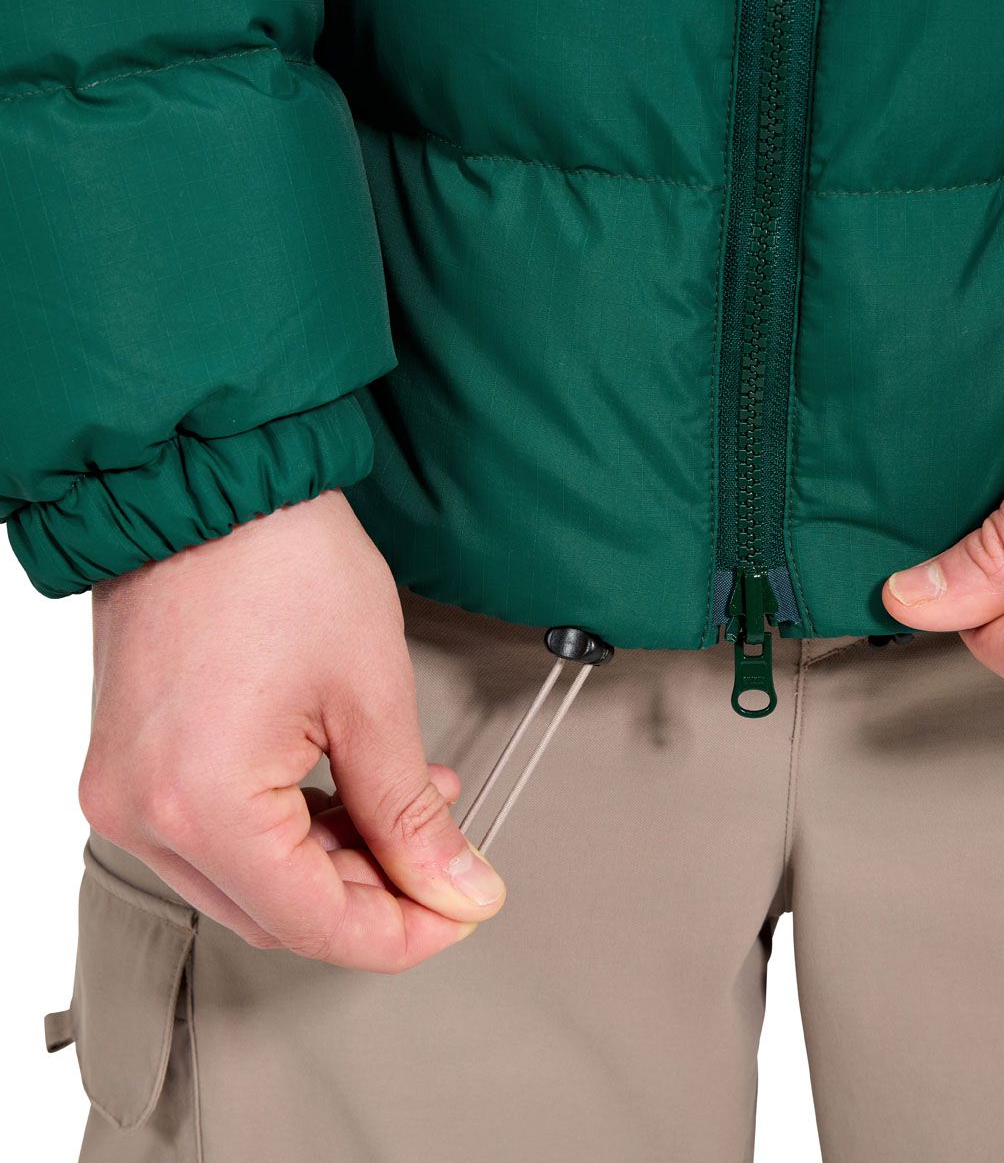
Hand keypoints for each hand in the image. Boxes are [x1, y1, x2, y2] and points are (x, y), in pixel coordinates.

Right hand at [80, 490, 504, 971]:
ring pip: (250, 879)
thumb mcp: (373, 699)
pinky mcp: (135, 763)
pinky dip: (291, 826)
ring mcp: (129, 789)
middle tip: (445, 859)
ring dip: (337, 858)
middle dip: (374, 894)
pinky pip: (218, 832)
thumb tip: (455, 885)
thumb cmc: (282, 562)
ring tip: (411, 805)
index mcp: (200, 804)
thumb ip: (412, 815)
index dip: (401, 931)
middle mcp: (143, 812)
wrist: (216, 487)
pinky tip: (351, 789)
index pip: (314, 923)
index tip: (460, 911)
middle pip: (278, 911)